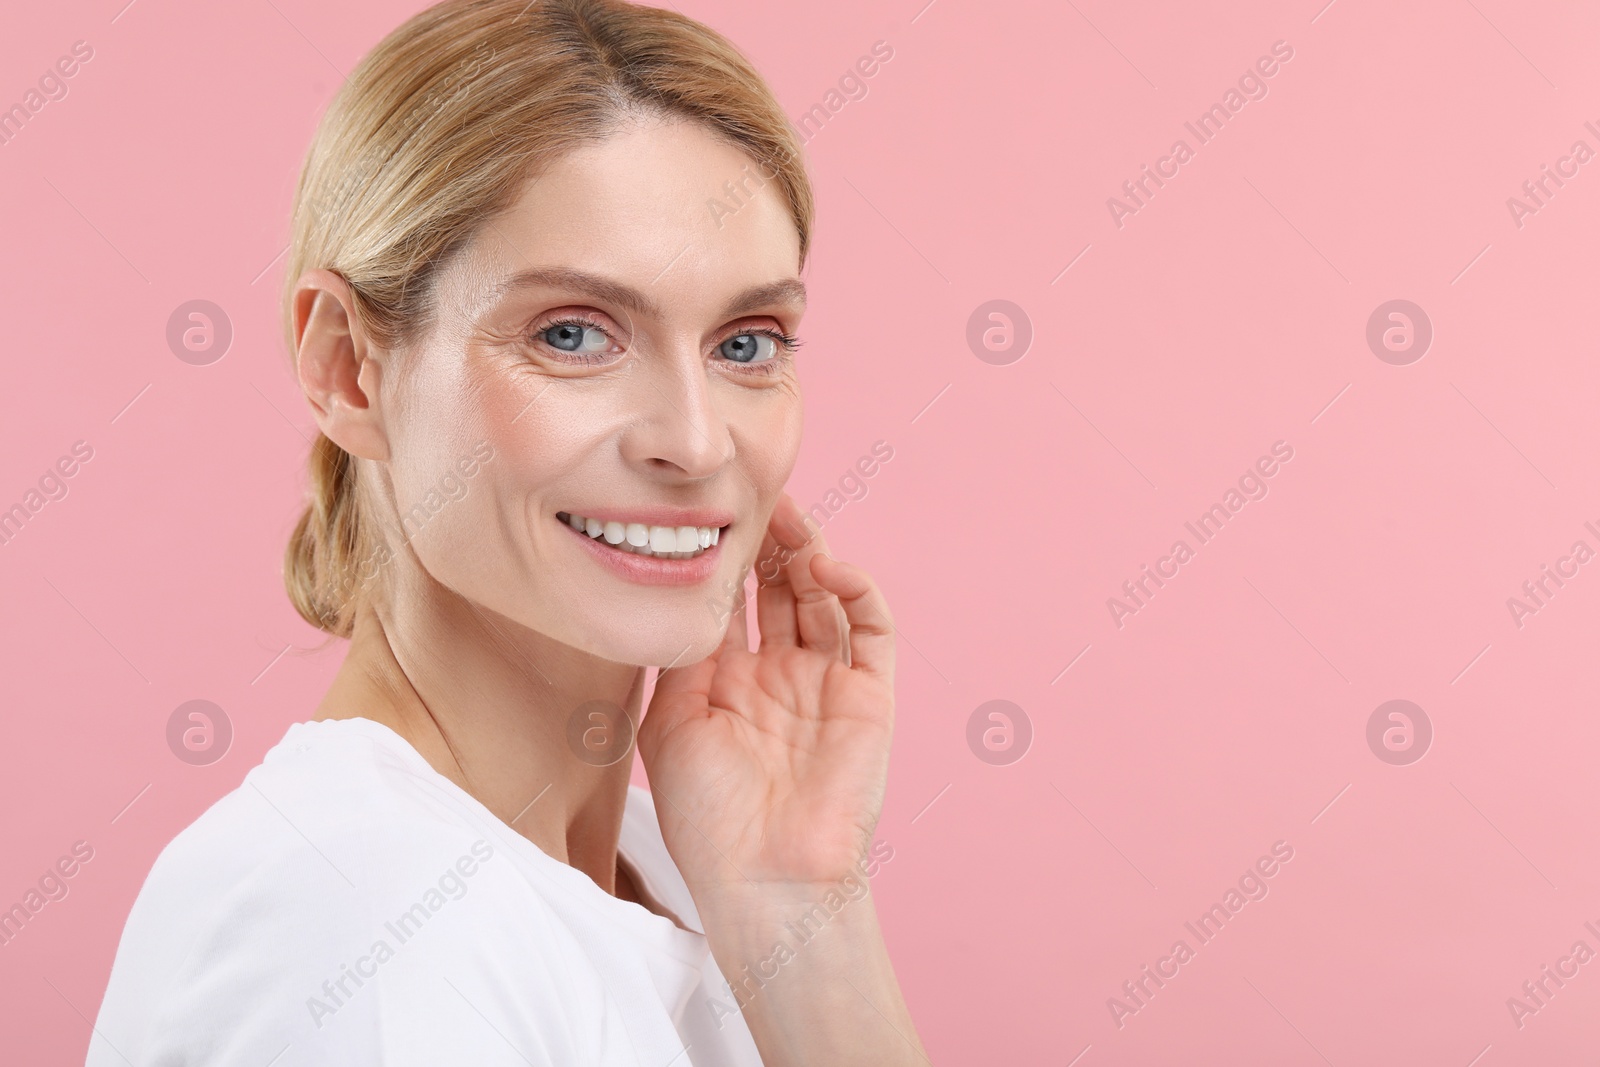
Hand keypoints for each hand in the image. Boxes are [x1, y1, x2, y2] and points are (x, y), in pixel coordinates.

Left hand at [636, 492, 896, 907]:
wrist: (765, 878)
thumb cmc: (707, 817)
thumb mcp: (671, 723)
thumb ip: (683, 654)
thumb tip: (686, 589)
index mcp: (729, 682)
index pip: (732, 600)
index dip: (722, 558)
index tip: (706, 514)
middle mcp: (779, 675)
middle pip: (779, 588)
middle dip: (767, 543)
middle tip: (753, 499)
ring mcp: (825, 683)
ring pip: (824, 597)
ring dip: (809, 553)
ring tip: (788, 519)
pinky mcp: (869, 696)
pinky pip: (871, 629)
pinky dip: (856, 590)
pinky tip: (827, 566)